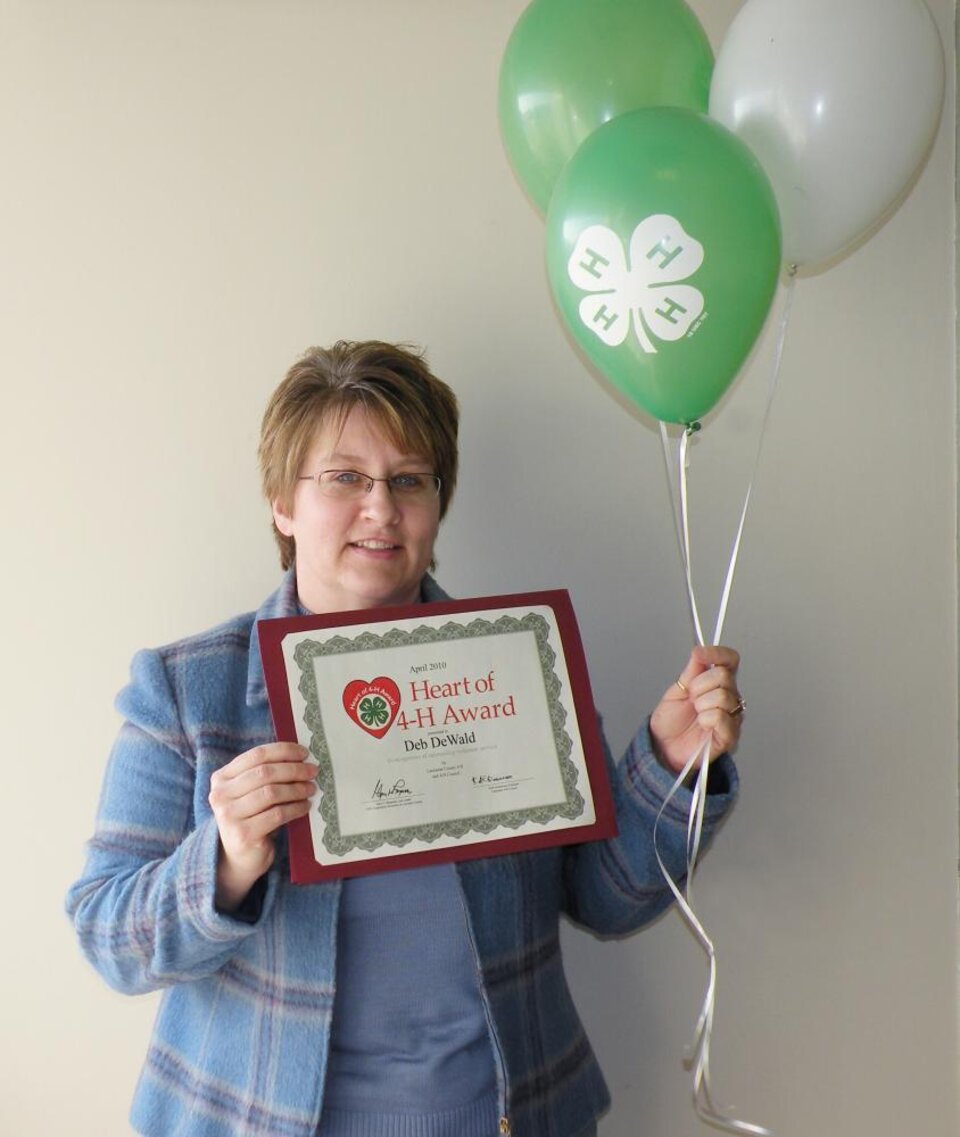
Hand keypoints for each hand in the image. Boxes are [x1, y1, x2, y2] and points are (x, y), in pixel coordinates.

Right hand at [208, 742, 316, 910]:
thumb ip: (265, 774)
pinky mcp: (243, 834)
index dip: (283, 751)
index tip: (304, 752)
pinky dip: (295, 808)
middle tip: (313, 771)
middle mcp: (221, 795)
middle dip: (293, 769)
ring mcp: (229, 816)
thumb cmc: (251, 818)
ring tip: (311, 788)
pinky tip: (305, 806)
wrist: (238, 858)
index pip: (256, 755)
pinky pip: (277, 814)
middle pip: (265, 773)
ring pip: (271, 793)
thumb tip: (301, 758)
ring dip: (296, 788)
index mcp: (222, 778)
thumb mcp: (250, 793)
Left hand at [649, 646, 743, 775]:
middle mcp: (729, 697)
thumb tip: (700, 650)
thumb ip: (691, 671)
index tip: (699, 653)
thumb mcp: (678, 690)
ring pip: (723, 696)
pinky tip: (702, 725)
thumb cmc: (671, 721)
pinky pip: (722, 717)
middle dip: (699, 685)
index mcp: (717, 683)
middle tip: (691, 698)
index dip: (717, 653)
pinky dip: (707, 719)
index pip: (730, 660)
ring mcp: (731, 716)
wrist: (664, 746)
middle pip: (724, 676)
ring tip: (696, 714)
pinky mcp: (730, 735)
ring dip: (701, 704)